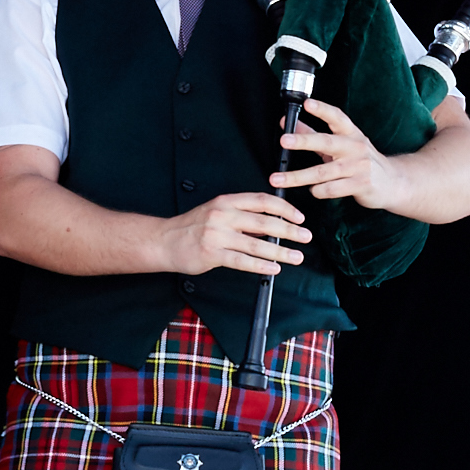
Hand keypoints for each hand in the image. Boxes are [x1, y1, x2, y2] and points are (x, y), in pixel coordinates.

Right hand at [160, 192, 308, 277]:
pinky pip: (242, 261)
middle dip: (289, 230)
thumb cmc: (192, 227)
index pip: (262, 201)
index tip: (300, 217)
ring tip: (296, 257)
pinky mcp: (211, 254)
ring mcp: (216, 235)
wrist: (163, 241)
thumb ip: (242, 214)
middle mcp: (222, 215)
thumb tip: (272, 223)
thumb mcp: (217, 211)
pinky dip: (260, 265)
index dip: (285, 208)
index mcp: (227, 201)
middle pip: (264, 222)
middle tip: (306, 237)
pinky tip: (274, 269)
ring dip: (280, 251)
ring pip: (256, 244)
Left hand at [271, 98, 402, 210]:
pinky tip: (313, 190)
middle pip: (326, 142)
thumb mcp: (339, 144)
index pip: (337, 117)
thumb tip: (287, 123)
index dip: (322, 109)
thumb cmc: (359, 161)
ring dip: (297, 177)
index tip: (307, 103)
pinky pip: (332, 189)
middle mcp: (355, 147)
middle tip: (283, 140)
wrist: (393, 182)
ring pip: (323, 172)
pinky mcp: (361, 185)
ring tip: (278, 179)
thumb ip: (312, 134)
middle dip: (303, 141)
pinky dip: (318, 191)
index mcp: (351, 134)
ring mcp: (359, 166)